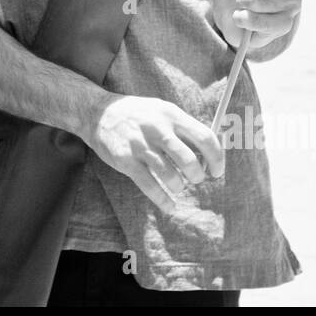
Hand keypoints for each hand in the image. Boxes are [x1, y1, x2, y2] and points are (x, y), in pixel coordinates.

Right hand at [83, 94, 225, 209]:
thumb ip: (183, 128)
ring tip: (177, 185)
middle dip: (197, 176)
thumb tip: (209, 152)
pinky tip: (170, 205)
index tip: (217, 171)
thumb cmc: (136, 114)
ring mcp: (140, 145)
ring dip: (179, 186)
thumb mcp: (161, 110)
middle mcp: (157, 129)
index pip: (204, 137)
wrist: (98, 112)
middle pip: (189, 160)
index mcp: (171, 114)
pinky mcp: (126, 161)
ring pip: (170, 175)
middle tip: (196, 179)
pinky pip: (150, 186)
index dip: (217, 158)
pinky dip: (164, 200)